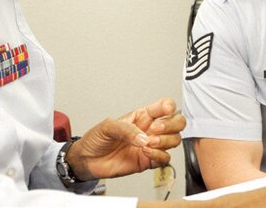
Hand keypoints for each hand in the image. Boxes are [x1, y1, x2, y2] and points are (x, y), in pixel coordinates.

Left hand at [67, 98, 184, 180]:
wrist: (88, 160)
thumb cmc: (97, 139)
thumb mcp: (108, 126)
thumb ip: (127, 129)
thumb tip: (144, 138)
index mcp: (142, 116)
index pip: (165, 106)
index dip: (169, 106)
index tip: (165, 111)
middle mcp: (150, 129)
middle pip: (177, 122)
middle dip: (171, 125)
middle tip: (154, 130)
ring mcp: (151, 145)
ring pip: (175, 140)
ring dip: (165, 141)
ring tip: (147, 143)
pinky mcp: (149, 161)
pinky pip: (165, 158)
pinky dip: (159, 155)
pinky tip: (145, 153)